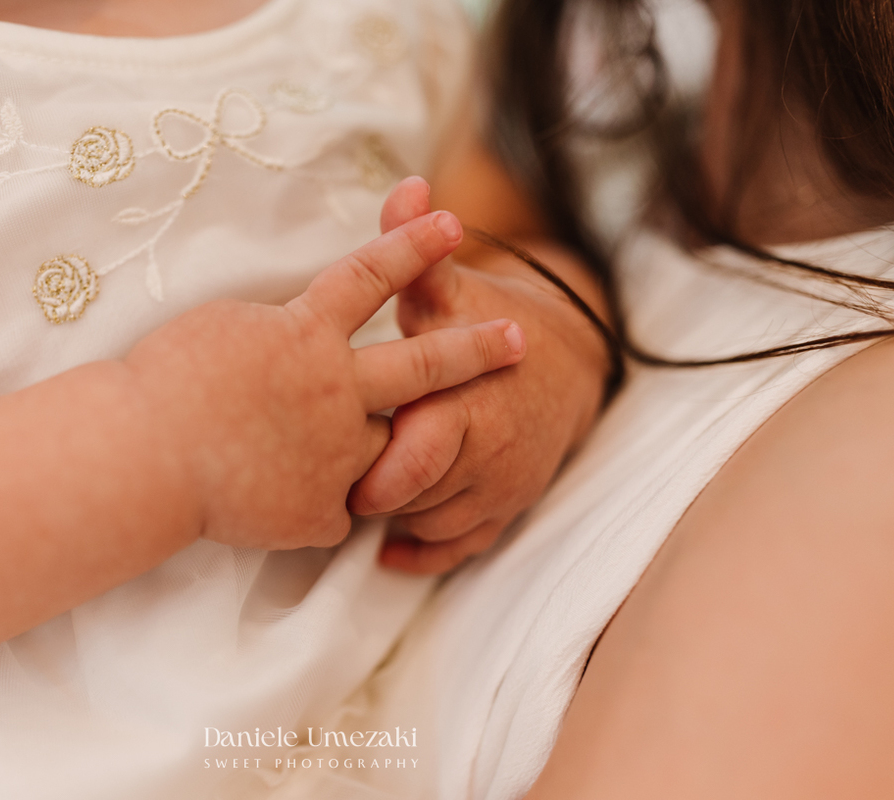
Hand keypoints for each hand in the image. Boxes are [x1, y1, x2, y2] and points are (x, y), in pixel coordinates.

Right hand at [125, 191, 524, 551]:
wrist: (144, 456)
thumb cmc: (163, 382)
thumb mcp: (226, 328)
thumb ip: (281, 330)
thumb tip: (303, 333)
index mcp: (307, 335)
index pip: (372, 277)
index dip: (414, 246)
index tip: (453, 222)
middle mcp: (338, 391)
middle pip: (424, 366)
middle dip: (477, 350)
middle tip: (519, 339)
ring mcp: (336, 455)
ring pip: (389, 452)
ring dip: (385, 450)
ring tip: (404, 453)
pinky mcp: (321, 513)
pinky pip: (333, 512)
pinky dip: (310, 507)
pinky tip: (274, 505)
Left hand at [349, 177, 610, 573]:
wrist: (570, 359)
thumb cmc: (495, 319)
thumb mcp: (454, 289)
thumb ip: (418, 256)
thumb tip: (406, 186)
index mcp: (472, 401)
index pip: (416, 454)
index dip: (371, 469)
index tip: (327, 460)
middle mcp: (491, 455)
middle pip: (415, 498)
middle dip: (371, 492)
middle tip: (323, 480)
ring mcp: (501, 490)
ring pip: (432, 526)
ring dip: (391, 519)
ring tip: (347, 502)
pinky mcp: (506, 512)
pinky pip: (460, 551)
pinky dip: (421, 555)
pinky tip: (386, 551)